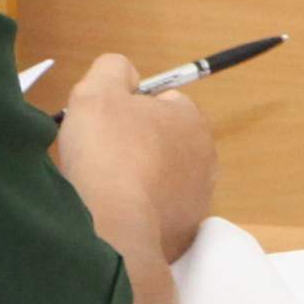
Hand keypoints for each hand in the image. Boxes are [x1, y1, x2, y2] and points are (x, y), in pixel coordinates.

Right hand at [49, 53, 219, 261]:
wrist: (114, 226)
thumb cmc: (107, 151)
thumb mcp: (97, 91)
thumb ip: (113, 69)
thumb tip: (125, 74)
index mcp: (191, 119)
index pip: (164, 103)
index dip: (132, 110)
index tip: (108, 125)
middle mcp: (205, 158)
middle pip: (166, 143)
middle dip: (138, 146)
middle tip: (103, 156)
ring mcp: (198, 200)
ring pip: (163, 181)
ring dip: (140, 181)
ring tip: (107, 188)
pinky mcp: (183, 234)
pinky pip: (159, 215)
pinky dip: (140, 214)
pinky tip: (117, 215)